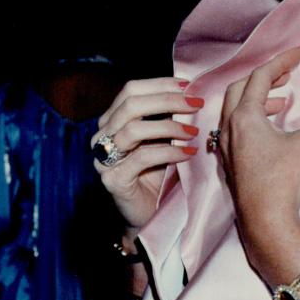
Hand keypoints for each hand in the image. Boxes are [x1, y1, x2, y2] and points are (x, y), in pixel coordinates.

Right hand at [92, 77, 203, 230]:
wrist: (148, 215)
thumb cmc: (158, 175)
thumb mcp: (163, 139)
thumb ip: (167, 117)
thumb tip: (191, 92)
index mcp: (113, 121)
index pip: (130, 90)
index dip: (159, 84)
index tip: (188, 85)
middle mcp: (103, 136)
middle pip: (131, 105)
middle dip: (167, 100)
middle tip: (196, 104)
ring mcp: (104, 158)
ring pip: (133, 129)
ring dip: (169, 127)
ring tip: (194, 132)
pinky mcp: (113, 180)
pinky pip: (141, 158)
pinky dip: (169, 152)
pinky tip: (189, 153)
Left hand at [217, 48, 299, 272]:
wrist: (266, 224)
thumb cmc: (284, 182)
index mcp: (245, 118)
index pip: (259, 77)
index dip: (280, 62)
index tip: (297, 54)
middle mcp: (230, 130)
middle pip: (240, 90)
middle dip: (264, 79)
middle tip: (286, 76)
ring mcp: (228, 150)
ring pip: (234, 113)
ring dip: (256, 102)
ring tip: (280, 103)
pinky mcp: (232, 168)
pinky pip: (234, 133)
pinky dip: (250, 123)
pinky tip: (269, 136)